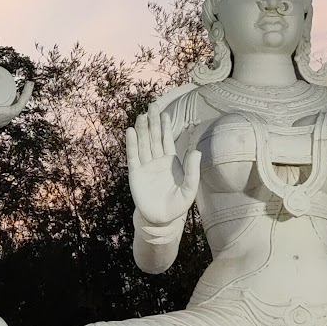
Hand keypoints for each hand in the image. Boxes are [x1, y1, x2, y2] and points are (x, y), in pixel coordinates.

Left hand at [0, 65, 33, 130]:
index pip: (8, 105)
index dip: (10, 95)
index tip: (6, 85)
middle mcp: (6, 118)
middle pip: (13, 102)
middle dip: (16, 91)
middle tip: (11, 80)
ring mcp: (9, 116)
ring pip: (20, 101)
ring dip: (27, 90)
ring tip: (24, 81)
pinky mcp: (10, 113)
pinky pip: (22, 102)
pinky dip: (27, 93)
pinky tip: (29, 84)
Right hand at [126, 107, 200, 226]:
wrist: (160, 220)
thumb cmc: (177, 205)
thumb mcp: (189, 189)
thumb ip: (192, 170)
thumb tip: (196, 152)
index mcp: (171, 161)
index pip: (167, 140)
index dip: (165, 126)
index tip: (164, 112)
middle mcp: (157, 160)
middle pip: (154, 137)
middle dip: (153, 122)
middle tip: (152, 105)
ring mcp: (145, 166)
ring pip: (144, 144)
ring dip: (142, 130)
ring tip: (141, 116)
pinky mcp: (135, 174)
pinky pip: (133, 156)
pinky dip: (132, 144)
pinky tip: (130, 132)